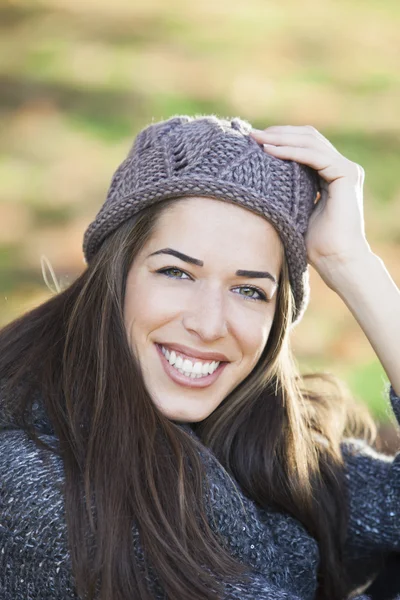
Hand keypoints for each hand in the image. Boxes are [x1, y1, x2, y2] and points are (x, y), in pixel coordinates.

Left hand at [249, 125, 371, 287]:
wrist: (336, 260)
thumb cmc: (315, 245)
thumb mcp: (296, 210)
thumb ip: (288, 192)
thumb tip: (260, 182)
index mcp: (331, 173)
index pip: (305, 144)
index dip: (280, 139)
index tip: (254, 141)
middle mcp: (340, 167)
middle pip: (308, 137)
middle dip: (278, 133)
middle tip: (251, 134)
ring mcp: (346, 169)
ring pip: (310, 142)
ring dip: (281, 138)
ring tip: (257, 139)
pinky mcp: (346, 174)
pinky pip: (314, 156)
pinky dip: (291, 151)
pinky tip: (270, 150)